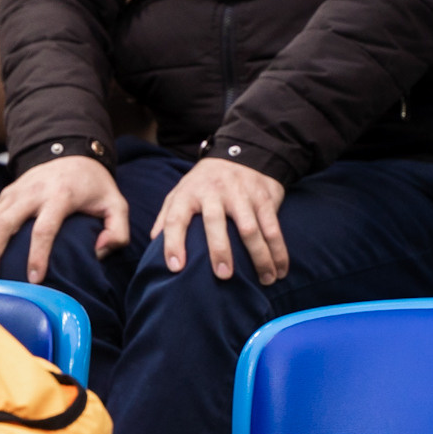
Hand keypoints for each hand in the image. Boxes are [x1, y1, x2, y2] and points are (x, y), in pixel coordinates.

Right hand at [0, 155, 130, 283]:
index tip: (34, 280)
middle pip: (5, 224)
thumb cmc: (95, 186)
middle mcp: (32, 192)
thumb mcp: (117, 205)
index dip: (37, 256)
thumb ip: (117, 232)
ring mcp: (16, 191)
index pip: (43, 229)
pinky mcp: (6, 193)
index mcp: (60, 195)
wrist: (73, 154)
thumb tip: (98, 252)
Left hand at [152, 158, 287, 284]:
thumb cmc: (204, 183)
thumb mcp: (181, 192)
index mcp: (188, 194)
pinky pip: (273, 227)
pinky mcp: (264, 197)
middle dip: (219, 249)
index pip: (176, 218)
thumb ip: (167, 216)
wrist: (240, 152)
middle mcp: (213, 193)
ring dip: (259, 256)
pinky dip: (279, 250)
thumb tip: (152, 242)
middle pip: (215, 222)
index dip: (172, 243)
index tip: (175, 268)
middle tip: (223, 276)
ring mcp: (240, 194)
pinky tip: (281, 269)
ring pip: (250, 228)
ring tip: (265, 280)